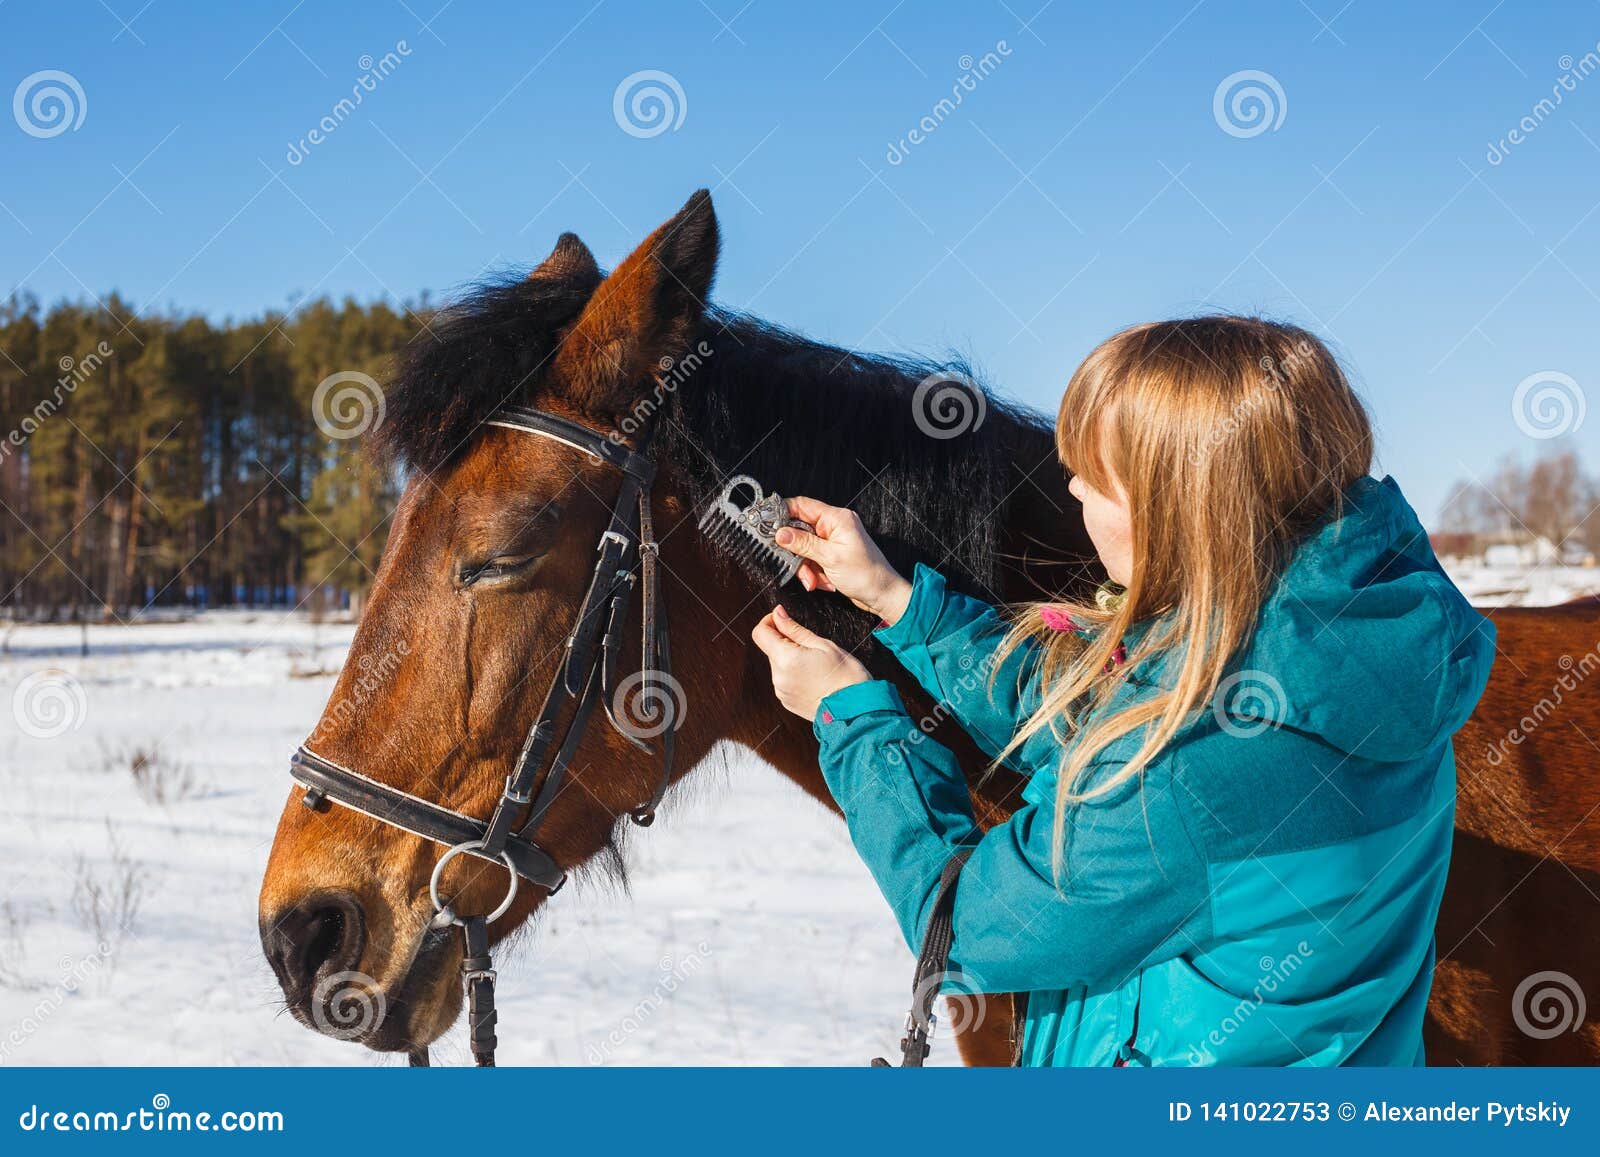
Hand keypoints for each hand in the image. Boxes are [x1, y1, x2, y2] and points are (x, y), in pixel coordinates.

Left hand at [751, 604, 870, 719]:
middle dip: (786, 642)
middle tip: (811, 646)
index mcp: (786, 659)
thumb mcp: (823, 645)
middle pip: (771, 649)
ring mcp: (781, 691)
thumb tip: (778, 614)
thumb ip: (795, 629)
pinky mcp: (787, 701)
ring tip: (816, 665)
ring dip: (791, 659)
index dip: (770, 622)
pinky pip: (784, 680)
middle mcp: (778, 676)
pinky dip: (794, 674)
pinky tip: (814, 677)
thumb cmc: (845, 676)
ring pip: (778, 665)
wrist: (855, 709)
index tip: (784, 620)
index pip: (760, 633)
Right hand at [776, 496, 913, 625]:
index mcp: (836, 518)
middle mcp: (833, 526)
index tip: (767, 525)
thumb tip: (780, 533)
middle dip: (796, 552)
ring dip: (804, 567)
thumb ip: (803, 544)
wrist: (882, 595)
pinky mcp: (831, 554)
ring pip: (803, 548)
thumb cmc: (866, 574)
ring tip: (814, 581)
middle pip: (799, 530)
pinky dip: (813, 572)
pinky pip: (811, 559)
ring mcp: (832, 540)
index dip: (782, 512)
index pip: (802, 505)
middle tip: (795, 565)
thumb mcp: (831, 558)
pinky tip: (822, 582)